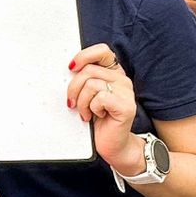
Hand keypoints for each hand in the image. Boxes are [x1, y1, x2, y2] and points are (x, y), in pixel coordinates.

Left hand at [67, 44, 139, 172]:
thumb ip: (84, 80)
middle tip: (73, 102)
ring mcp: (126, 92)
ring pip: (92, 84)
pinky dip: (92, 108)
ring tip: (86, 112)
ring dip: (82, 101)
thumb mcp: (88, 95)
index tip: (71, 68)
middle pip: (89, 70)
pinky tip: (96, 115)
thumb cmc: (98, 120)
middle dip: (74, 88)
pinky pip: (100, 98)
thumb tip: (69, 69)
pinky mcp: (126, 106)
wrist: (112, 145)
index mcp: (113, 74)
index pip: (102, 51)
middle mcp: (122, 80)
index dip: (84, 56)